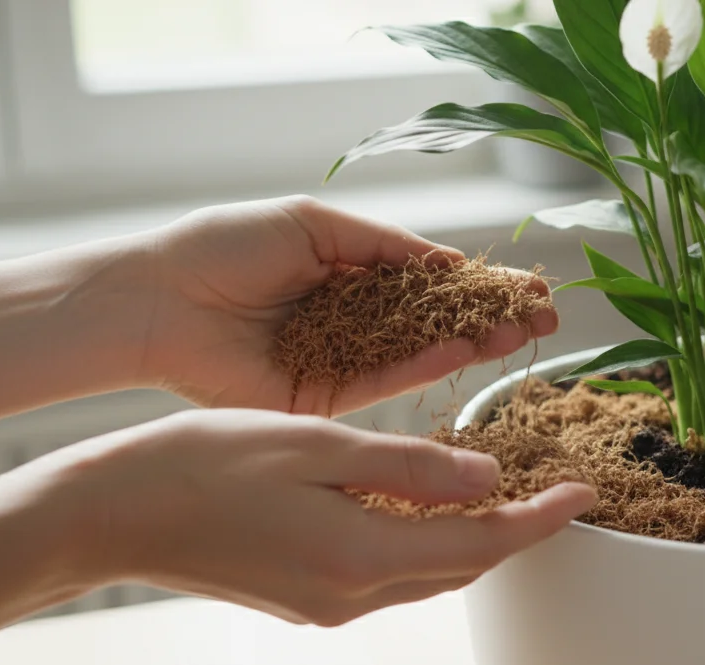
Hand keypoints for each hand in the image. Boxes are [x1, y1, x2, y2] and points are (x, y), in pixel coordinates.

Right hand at [45, 409, 593, 625]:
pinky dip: (422, 544)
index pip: (484, 545)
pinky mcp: (303, 599)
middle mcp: (351, 596)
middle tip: (553, 491)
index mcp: (361, 555)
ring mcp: (325, 606)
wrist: (111, 516)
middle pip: (463, 569)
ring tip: (502, 492)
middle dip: (515, 533)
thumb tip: (486, 478)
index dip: (542, 520)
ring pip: (427, 576)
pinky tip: (424, 506)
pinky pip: (388, 576)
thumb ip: (410, 466)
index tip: (585, 495)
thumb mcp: (317, 443)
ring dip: (470, 540)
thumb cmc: (202, 464)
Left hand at [133, 195, 557, 414]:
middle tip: (545, 316)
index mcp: (347, 275)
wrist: (158, 300)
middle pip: (435, 323)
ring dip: (473, 343)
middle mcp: (352, 323)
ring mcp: (342, 363)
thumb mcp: (312, 224)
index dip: (478, 283)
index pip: (428, 282)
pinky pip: (385, 382)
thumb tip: (448, 261)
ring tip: (523, 332)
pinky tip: (466, 348)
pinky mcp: (325, 400)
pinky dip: (427, 366)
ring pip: (421, 355)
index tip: (528, 284)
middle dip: (490, 317)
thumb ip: (382, 245)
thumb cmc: (222, 248)